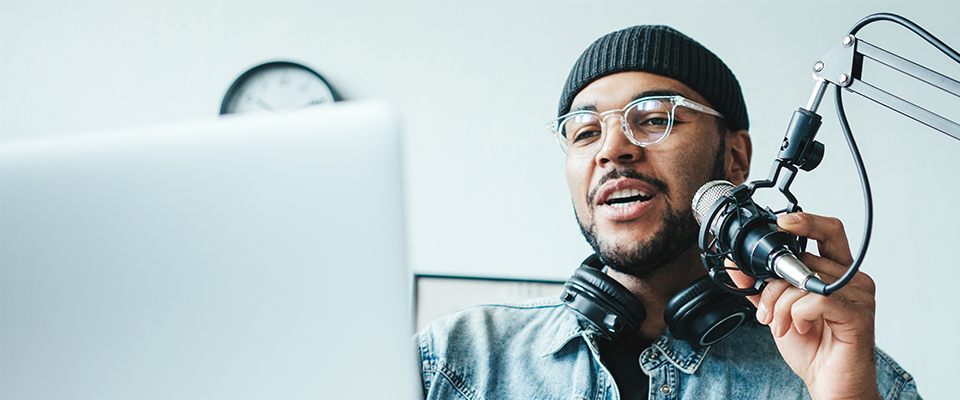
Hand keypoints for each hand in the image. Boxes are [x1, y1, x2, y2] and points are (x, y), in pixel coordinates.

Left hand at [727, 212, 880, 399]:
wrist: (831, 385)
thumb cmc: (813, 348)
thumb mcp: (777, 311)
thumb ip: (760, 287)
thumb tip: (735, 265)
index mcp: (837, 271)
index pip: (828, 230)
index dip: (805, 221)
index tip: (780, 223)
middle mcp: (853, 279)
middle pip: (804, 259)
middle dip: (774, 285)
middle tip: (767, 310)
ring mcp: (860, 296)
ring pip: (805, 281)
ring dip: (782, 305)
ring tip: (782, 325)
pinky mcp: (859, 315)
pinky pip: (816, 300)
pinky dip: (797, 314)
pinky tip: (799, 329)